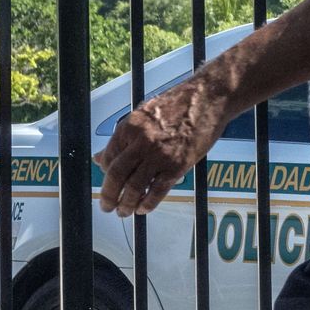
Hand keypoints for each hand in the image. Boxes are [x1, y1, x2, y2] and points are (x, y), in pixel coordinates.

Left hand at [94, 79, 228, 216]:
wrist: (208, 98)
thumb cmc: (179, 104)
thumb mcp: (144, 115)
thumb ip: (123, 138)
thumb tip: (100, 157)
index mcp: (129, 127)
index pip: (108, 158)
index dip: (105, 175)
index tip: (109, 184)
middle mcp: (141, 142)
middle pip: (116, 175)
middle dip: (109, 195)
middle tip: (107, 206)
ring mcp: (160, 155)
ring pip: (135, 186)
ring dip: (127, 204)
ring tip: (124, 212)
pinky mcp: (178, 165)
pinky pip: (158, 190)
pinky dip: (148, 203)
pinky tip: (144, 209)